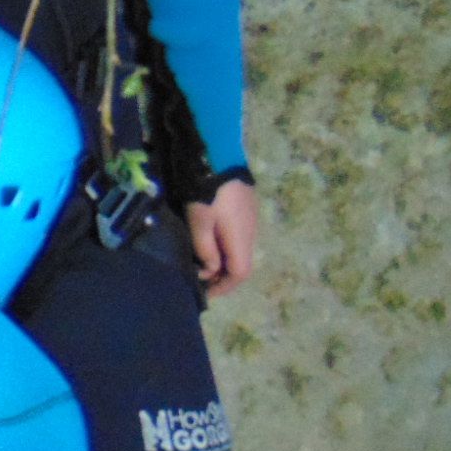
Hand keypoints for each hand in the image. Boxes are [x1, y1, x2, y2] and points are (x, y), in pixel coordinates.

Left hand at [185, 178, 257, 298]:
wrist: (220, 158)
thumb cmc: (207, 193)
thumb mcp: (199, 222)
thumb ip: (205, 249)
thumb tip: (208, 271)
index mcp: (241, 239)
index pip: (240, 273)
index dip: (223, 287)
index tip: (206, 293)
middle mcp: (250, 233)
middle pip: (241, 264)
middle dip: (222, 278)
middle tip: (201, 282)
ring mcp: (250, 221)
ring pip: (239, 251)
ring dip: (223, 262)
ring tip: (202, 266)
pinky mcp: (245, 210)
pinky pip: (238, 238)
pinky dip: (225, 249)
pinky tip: (209, 245)